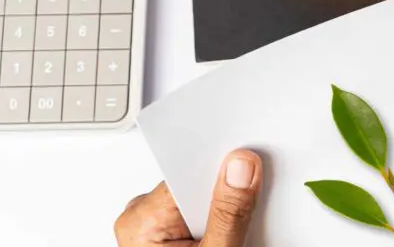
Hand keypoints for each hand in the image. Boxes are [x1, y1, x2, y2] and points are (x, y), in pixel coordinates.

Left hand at [115, 149, 262, 246]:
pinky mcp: (164, 233)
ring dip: (226, 207)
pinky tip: (233, 230)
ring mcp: (151, 226)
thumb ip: (228, 214)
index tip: (253, 160)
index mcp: (142, 220)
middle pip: (198, 185)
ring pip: (201, 198)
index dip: (224, 165)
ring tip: (242, 228)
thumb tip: (241, 166)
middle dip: (228, 191)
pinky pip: (197, 211)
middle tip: (253, 205)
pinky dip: (219, 218)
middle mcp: (140, 218)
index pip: (190, 173)